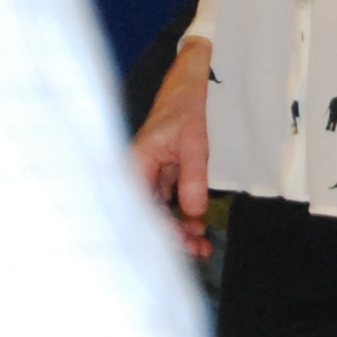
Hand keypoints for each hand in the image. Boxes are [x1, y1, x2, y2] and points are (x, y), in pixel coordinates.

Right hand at [132, 37, 214, 260]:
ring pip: (156, 212)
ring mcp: (146, 175)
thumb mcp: (194, 140)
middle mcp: (134, 173)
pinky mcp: (158, 175)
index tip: (180, 246)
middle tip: (200, 251)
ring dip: (177, 230)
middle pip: (146, 215)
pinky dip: (180, 215)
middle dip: (171, 237)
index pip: (140, 209)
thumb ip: (193, 176)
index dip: (159, 232)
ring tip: (202, 246)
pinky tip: (197, 227)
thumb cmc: (186, 108)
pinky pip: (165, 202)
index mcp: (135, 165)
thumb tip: (194, 211)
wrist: (187, 86)